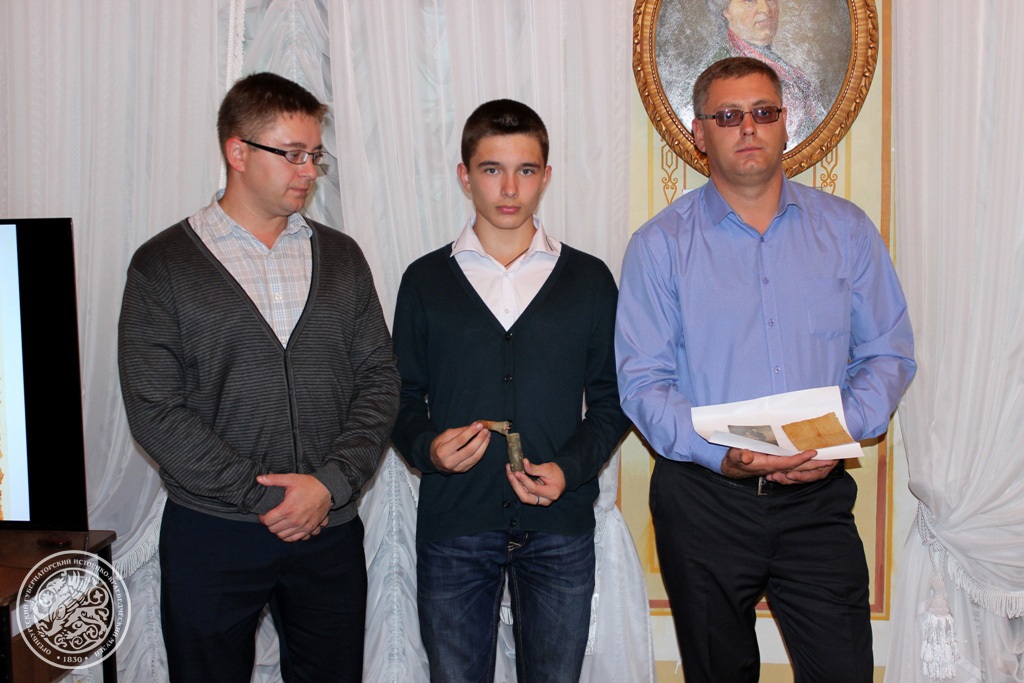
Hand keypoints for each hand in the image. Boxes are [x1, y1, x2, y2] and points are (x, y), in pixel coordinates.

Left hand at [257, 473, 331, 541]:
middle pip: (274, 530)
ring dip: (280, 531)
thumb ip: (273, 479)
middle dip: (270, 525)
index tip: (264, 514)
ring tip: (280, 524)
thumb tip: (258, 479)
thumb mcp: (291, 478)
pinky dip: (292, 536)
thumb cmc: (309, 484)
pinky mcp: (311, 528)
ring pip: (284, 537)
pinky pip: (297, 538)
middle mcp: (294, 521)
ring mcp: (303, 526)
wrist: (328, 489)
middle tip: (272, 518)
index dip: (263, 518)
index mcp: (287, 509)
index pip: (268, 521)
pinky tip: (291, 529)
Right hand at [430, 423, 489, 472]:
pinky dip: (482, 451)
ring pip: (475, 457)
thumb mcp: (446, 435)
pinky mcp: (463, 470)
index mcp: (443, 451)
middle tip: (485, 430)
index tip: (479, 425)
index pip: (460, 440)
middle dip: (480, 439)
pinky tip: (484, 443)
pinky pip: (475, 461)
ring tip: (487, 435)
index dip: (471, 432)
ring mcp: (457, 468)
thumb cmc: (440, 445)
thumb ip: (460, 430)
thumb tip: (475, 425)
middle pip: (470, 450)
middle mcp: (450, 462)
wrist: (434, 460)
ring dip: (484, 445)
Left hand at [506, 459, 565, 505]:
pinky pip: (524, 494)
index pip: (534, 489)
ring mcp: (540, 501)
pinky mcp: (535, 499)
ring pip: (523, 497)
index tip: (517, 471)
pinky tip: (513, 476)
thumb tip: (523, 462)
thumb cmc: (556, 472)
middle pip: (526, 497)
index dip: (524, 480)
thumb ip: (534, 468)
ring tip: (510, 473)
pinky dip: (518, 485)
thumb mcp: (547, 468)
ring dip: (515, 485)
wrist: (562, 477)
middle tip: (510, 474)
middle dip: (516, 486)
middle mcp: (545, 500)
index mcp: (551, 493)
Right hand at [720, 447, 835, 483]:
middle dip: (816, 465)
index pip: (788, 462)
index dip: (801, 458)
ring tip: (830, 460)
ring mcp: (779, 468)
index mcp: (768, 465)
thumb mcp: (735, 455)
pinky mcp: (779, 466)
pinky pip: (797, 467)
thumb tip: (747, 455)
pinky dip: (808, 465)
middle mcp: (777, 468)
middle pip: (800, 468)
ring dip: (816, 466)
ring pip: (801, 468)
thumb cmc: (735, 459)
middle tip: (832, 459)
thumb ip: (741, 455)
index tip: (813, 452)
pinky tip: (817, 461)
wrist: (734, 467)